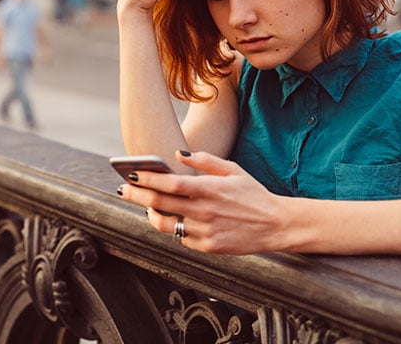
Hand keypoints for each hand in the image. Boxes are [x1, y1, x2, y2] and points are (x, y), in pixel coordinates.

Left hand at [119, 150, 287, 253]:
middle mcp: (204, 211)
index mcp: (209, 188)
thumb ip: (204, 161)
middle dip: (137, 195)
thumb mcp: (232, 170)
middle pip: (160, 203)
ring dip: (151, 214)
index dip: (147, 179)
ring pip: (166, 224)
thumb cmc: (253, 194)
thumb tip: (180, 154)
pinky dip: (175, 228)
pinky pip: (182, 238)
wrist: (276, 225)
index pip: (169, 183)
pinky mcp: (208, 247)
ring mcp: (205, 231)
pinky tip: (173, 220)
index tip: (132, 174)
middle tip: (124, 190)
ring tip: (147, 207)